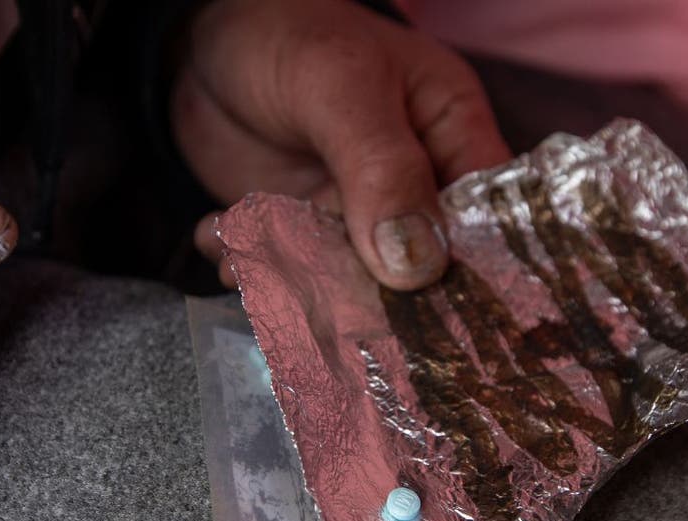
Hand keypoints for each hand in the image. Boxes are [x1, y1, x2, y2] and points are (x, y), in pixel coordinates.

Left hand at [173, 0, 510, 289]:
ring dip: (298, 281)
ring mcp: (355, 213)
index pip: (485, 223)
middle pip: (418, 269)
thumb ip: (381, 168)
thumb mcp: (341, 87)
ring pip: (349, 280)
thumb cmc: (289, 34)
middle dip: (374, 294)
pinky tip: (220, 240)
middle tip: (329, 310)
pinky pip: (292, 271)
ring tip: (253, 260)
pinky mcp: (303, 228)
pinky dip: (254, 266)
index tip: (435, 319)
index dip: (469, 275)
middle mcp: (413, 186)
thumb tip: (417, 267)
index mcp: (452, 137)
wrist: (202, 36)